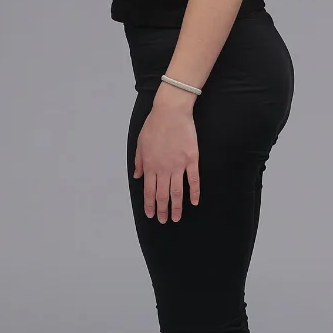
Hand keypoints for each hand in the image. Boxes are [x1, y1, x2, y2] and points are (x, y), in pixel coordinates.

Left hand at [133, 88, 199, 222]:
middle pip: (162, 195)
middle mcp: (163, 168)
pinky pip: (193, 180)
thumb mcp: (140, 143)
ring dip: (176, 206)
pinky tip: (194, 202)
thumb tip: (137, 176)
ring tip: (177, 218)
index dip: (150, 205)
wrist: (171, 112)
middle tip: (164, 220)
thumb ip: (139, 161)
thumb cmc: (154, 125)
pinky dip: (194, 193)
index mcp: (150, 165)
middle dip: (162, 210)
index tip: (151, 215)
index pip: (149, 191)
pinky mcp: (192, 159)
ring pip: (177, 191)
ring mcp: (179, 165)